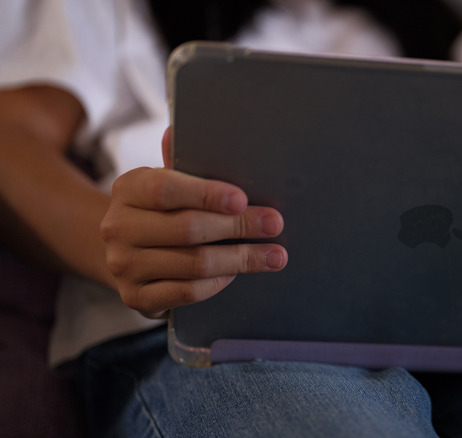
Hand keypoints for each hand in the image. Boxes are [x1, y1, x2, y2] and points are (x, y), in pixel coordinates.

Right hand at [100, 129, 286, 317]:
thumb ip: (180, 160)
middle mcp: (118, 227)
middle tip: (275, 224)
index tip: (242, 198)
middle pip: (188, 229)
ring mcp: (123, 265)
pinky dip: (217, 284)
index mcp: (128, 188)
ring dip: (240, 259)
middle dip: (239, 226)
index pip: (166, 189)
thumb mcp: (169, 181)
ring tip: (274, 255)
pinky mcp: (135, 297)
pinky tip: (237, 275)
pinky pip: (187, 292)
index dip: (206, 194)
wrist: (129, 253)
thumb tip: (176, 129)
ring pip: (194, 264)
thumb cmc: (162, 210)